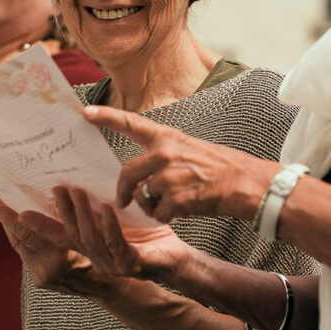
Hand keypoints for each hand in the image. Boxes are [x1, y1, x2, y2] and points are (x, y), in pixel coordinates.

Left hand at [0, 200, 110, 297]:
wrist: (101, 286)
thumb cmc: (100, 255)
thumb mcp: (87, 235)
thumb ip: (69, 222)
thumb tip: (50, 198)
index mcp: (59, 258)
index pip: (27, 235)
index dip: (12, 219)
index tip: (1, 204)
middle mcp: (46, 270)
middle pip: (19, 242)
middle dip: (6, 222)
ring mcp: (41, 277)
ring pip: (20, 249)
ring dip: (12, 231)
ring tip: (5, 213)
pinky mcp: (39, 281)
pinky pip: (26, 256)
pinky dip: (22, 241)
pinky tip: (20, 229)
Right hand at [47, 185, 195, 284]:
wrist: (176, 259)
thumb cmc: (147, 235)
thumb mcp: (117, 217)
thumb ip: (97, 206)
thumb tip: (79, 181)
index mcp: (91, 247)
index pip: (60, 236)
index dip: (40, 225)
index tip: (19, 211)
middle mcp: (97, 258)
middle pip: (73, 234)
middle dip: (64, 210)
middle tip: (58, 188)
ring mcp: (112, 265)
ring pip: (91, 239)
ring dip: (83, 214)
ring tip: (78, 192)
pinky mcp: (131, 264)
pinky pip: (116, 244)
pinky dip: (109, 225)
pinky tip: (106, 208)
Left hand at [83, 105, 277, 222]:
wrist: (245, 184)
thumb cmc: (220, 167)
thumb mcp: (189, 148)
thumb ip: (164, 154)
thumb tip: (145, 172)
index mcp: (167, 138)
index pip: (131, 124)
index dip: (106, 117)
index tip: (85, 112)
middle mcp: (165, 153)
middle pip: (127, 173)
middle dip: (123, 191)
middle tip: (122, 201)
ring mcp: (169, 176)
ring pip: (145, 197)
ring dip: (154, 205)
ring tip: (177, 201)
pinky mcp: (176, 198)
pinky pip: (158, 214)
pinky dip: (167, 217)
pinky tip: (184, 210)